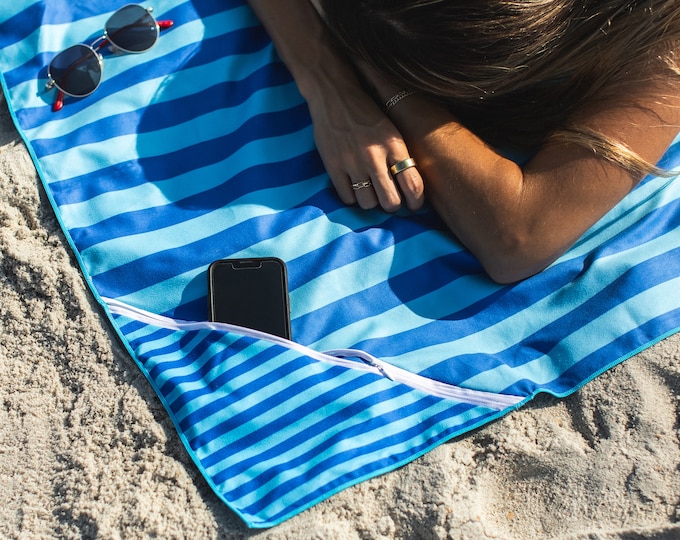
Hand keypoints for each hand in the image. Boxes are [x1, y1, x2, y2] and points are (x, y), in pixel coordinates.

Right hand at [305, 75, 424, 212]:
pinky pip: (347, 198)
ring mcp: (353, 163)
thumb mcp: (391, 130)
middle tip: (390, 199)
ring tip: (370, 191)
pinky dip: (352, 196)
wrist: (335, 95)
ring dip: (371, 201)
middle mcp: (375, 156)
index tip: (413, 204)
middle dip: (392, 205)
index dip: (416, 202)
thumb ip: (400, 156)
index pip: (413, 185)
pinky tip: (354, 186)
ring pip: (368, 204)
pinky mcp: (333, 166)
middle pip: (390, 201)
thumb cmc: (367, 114)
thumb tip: (409, 187)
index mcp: (395, 146)